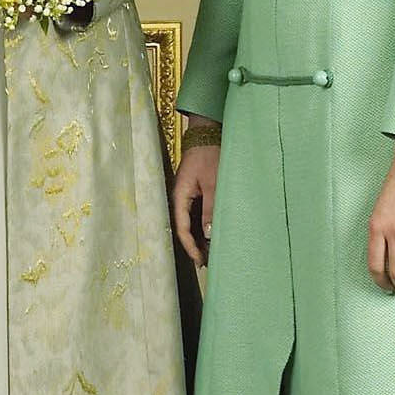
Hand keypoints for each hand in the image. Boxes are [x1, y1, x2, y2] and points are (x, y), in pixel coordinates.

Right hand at [172, 131, 219, 268]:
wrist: (208, 133)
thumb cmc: (210, 155)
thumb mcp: (213, 183)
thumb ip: (211, 209)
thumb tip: (207, 234)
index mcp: (180, 196)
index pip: (182, 228)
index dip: (190, 246)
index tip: (200, 260)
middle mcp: (181, 197)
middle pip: (185, 227)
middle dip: (195, 245)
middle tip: (207, 262)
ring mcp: (188, 194)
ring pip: (191, 221)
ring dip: (199, 236)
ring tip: (211, 252)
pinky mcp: (196, 191)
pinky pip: (196, 213)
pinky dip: (203, 225)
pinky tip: (212, 233)